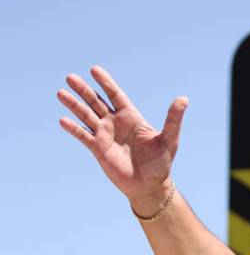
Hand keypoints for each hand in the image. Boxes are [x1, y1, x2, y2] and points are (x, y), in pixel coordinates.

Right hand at [57, 66, 187, 213]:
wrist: (150, 185)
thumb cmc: (161, 162)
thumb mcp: (169, 139)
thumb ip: (173, 119)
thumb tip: (183, 99)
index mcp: (132, 117)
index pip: (116, 95)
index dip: (106, 82)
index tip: (94, 69)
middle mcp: (116, 123)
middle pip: (97, 102)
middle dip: (84, 90)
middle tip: (70, 77)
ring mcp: (105, 135)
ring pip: (86, 116)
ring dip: (74, 105)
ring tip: (61, 92)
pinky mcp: (98, 149)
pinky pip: (83, 136)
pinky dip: (74, 129)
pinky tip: (63, 120)